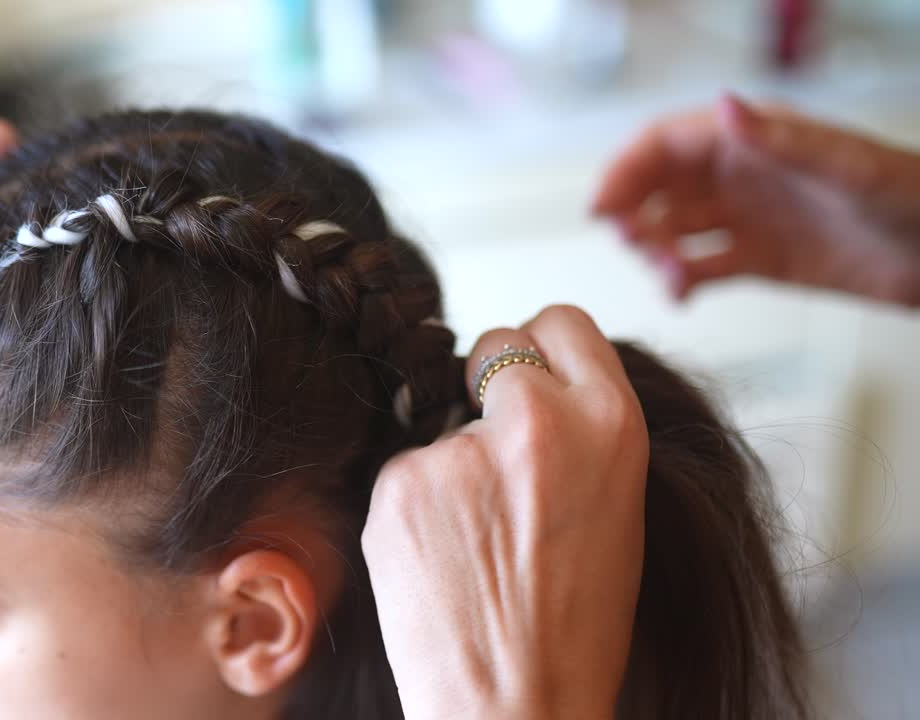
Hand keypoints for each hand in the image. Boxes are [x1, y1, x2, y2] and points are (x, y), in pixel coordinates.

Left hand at [363, 306, 647, 719]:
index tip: (526, 375)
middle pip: (493, 344)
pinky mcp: (400, 483)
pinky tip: (441, 558)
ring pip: (443, 420)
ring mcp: (460, 451)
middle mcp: (536, 421)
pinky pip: (406, 469)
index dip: (540, 350)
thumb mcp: (615, 508)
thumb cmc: (573, 625)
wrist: (519, 708)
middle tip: (496, 460)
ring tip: (476, 541)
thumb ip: (577, 434)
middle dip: (488, 385)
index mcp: (609, 424)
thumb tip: (521, 384)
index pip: (560, 322)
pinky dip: (416, 504)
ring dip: (452, 463)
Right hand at [592, 94, 919, 305]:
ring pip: (672, 229)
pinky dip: (680, 282)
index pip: (665, 144)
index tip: (600, 206)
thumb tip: (721, 104)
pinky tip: (680, 295)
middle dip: (632, 213)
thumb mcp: (845, 165)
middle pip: (657, 186)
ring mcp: (746, 218)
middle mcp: (740, 175)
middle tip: (633, 245)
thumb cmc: (909, 198)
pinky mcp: (757, 259)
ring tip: (668, 276)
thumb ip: (780, 139)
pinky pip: (700, 268)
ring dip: (654, 252)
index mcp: (753, 141)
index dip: (625, 169)